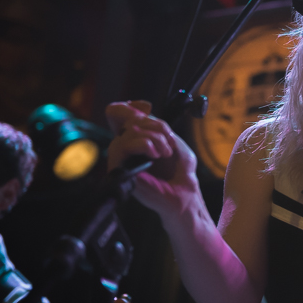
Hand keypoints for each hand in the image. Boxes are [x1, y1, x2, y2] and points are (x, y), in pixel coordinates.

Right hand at [105, 100, 199, 218]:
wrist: (183, 196)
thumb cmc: (181, 173)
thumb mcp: (177, 144)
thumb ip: (160, 127)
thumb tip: (141, 112)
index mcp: (138, 139)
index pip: (119, 114)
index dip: (130, 106)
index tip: (146, 107)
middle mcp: (126, 147)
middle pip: (126, 117)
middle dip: (154, 124)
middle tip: (168, 140)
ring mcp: (121, 158)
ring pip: (128, 130)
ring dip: (154, 137)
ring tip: (165, 152)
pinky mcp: (118, 168)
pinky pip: (122, 144)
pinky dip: (144, 144)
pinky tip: (156, 154)